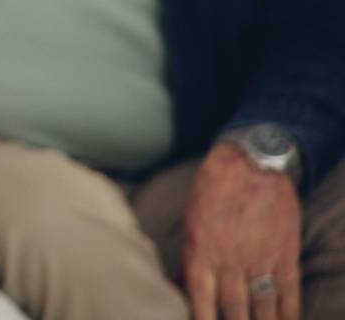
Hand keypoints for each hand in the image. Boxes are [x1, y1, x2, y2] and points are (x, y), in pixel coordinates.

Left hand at [181, 144, 300, 319]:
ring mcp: (260, 262)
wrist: (250, 165)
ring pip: (262, 309)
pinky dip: (288, 315)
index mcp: (201, 255)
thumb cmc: (212, 191)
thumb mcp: (190, 223)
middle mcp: (230, 263)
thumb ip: (190, 259)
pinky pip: (288, 295)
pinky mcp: (285, 257)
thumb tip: (182, 286)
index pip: (201, 303)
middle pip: (234, 311)